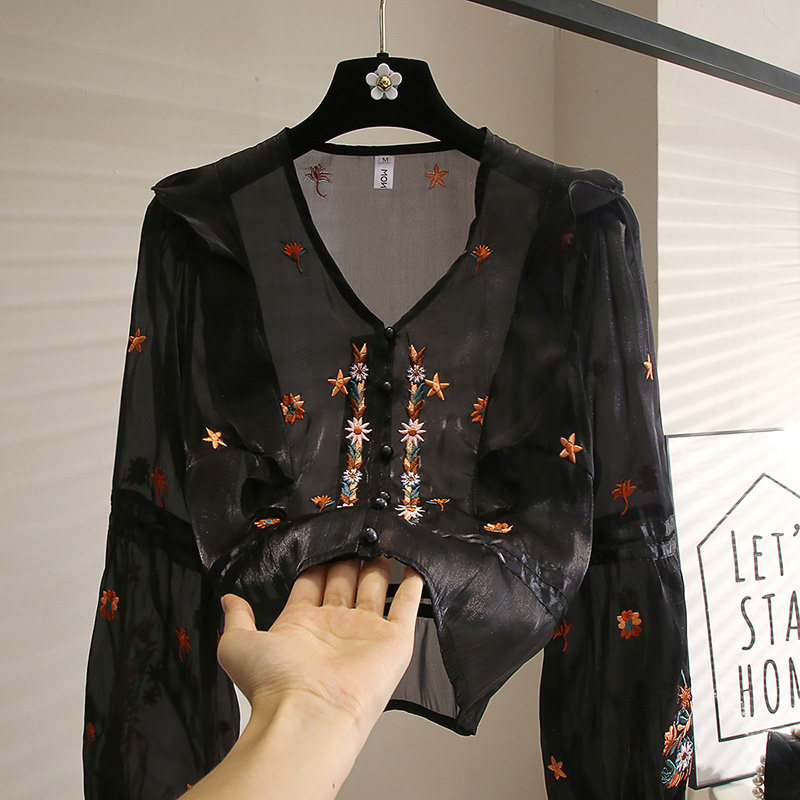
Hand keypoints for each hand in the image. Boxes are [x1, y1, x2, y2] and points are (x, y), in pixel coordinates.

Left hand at [217, 555, 423, 731]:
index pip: (312, 581)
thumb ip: (237, 618)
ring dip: (379, 564)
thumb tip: (228, 600)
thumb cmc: (274, 684)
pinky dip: (413, 586)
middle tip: (355, 529)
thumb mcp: (238, 644)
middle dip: (349, 556)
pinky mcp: (393, 641)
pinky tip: (415, 563)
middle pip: (345, 580)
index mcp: (302, 624)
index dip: (317, 560)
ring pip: (375, 588)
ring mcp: (366, 632)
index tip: (323, 535)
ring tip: (382, 536)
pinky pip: (406, 607)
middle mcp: (335, 626)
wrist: (310, 713)